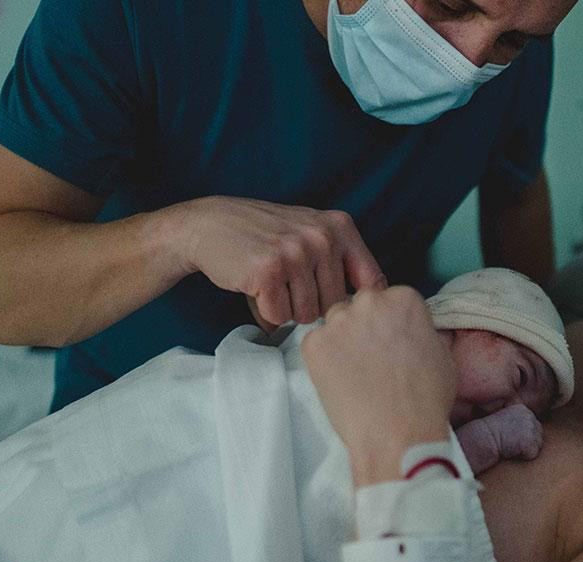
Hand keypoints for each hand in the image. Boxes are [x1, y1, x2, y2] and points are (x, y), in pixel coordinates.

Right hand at [170, 196, 386, 326]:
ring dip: (286, 309)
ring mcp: (296, 252)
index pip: (373, 282)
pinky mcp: (268, 271)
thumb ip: (343, 262)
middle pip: (335, 306)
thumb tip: (371, 312)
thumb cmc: (266, 237)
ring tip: (272, 284)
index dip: (359, 307)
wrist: (209, 225)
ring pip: (306, 315)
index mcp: (340, 227)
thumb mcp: (312, 234)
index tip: (349, 316)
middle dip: (311, 306)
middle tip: (289, 286)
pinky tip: (256, 288)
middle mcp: (322, 237)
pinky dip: (265, 312)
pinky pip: (278, 316)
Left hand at [302, 287, 455, 484]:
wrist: (397, 434)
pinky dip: (324, 358)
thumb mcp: (442, 354)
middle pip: (362, 304)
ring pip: (337, 321)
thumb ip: (422, 331)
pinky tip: (341, 380)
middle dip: (366, 325)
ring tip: (356, 372)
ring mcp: (339, 322)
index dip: (391, 323)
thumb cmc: (425, 400)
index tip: (393, 340)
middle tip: (373, 357)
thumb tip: (413, 331)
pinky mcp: (314, 344)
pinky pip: (316, 342)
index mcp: (404, 299)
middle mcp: (370, 302)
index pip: (391, 298)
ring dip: (344, 339)